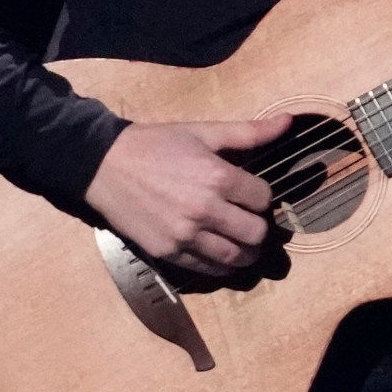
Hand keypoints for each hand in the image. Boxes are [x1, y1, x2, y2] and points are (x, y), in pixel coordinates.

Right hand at [82, 115, 290, 276]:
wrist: (104, 165)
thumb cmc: (156, 144)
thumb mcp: (203, 132)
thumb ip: (249, 132)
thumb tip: (288, 122)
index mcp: (218, 177)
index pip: (263, 198)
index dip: (261, 196)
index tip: (252, 194)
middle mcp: (205, 210)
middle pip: (256, 233)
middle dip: (260, 227)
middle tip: (252, 221)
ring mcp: (186, 235)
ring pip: (235, 258)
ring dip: (246, 252)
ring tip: (243, 242)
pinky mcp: (168, 252)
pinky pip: (208, 269)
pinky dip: (221, 265)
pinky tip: (221, 254)